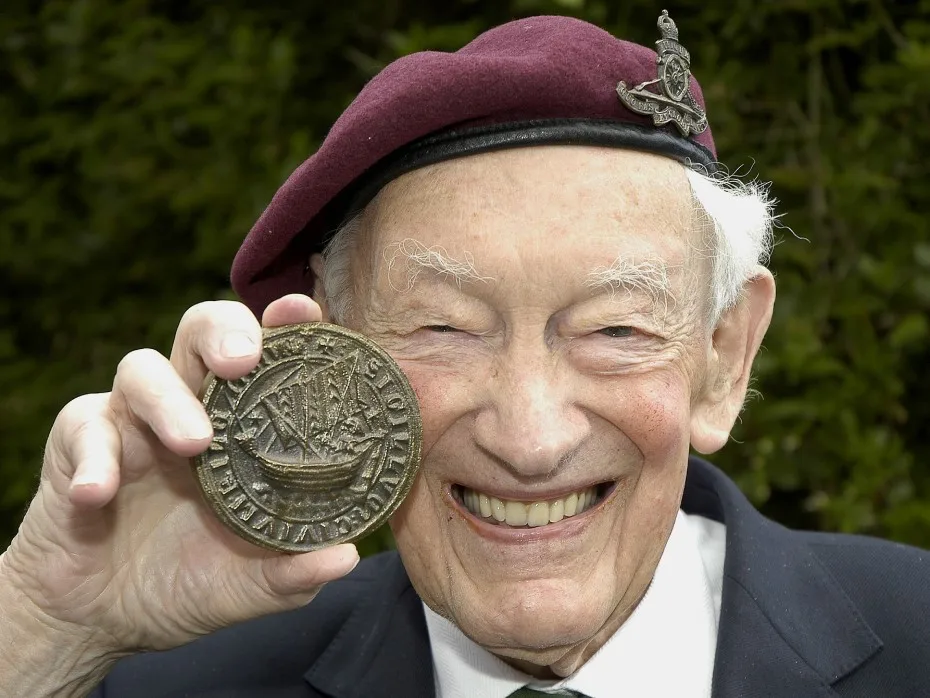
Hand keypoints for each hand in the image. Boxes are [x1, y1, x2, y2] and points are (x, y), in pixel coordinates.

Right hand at [1, 294, 358, 663]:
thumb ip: (293, 572)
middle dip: (224, 331)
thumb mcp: (250, 585)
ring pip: (142, 368)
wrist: (105, 618)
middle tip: (244, 360)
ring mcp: (133, 421)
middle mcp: (192, 407)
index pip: (269, 357)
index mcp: (243, 426)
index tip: (305, 312)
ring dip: (168, 397)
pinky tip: (101, 490)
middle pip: (203, 331)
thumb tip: (347, 557)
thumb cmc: (190, 581)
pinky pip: (82, 427)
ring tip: (194, 443)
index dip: (286, 327)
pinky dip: (95, 455)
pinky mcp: (78, 443)